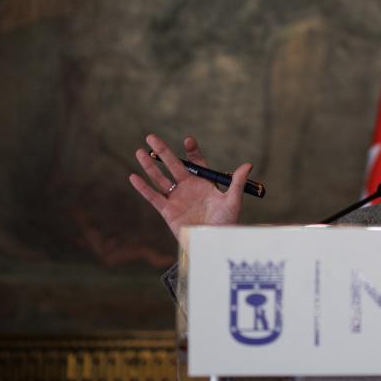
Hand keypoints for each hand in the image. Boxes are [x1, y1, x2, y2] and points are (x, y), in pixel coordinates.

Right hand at [129, 133, 251, 241]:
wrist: (213, 244)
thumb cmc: (225, 224)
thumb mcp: (233, 202)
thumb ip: (237, 183)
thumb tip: (248, 164)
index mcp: (204, 183)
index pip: (195, 162)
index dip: (191, 151)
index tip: (188, 141)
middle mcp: (188, 188)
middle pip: (173, 165)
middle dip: (163, 151)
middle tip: (151, 137)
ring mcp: (176, 198)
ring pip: (160, 178)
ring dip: (149, 166)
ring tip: (139, 151)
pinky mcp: (168, 211)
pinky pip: (153, 197)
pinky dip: (143, 188)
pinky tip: (132, 177)